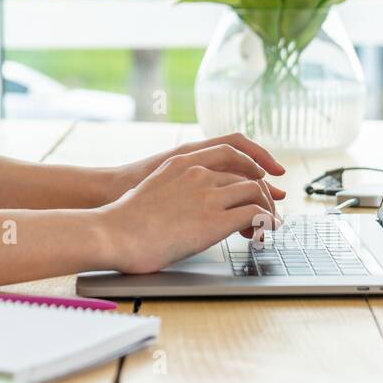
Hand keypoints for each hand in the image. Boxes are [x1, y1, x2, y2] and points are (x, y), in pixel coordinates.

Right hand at [98, 143, 286, 273]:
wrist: (113, 233)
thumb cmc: (126, 218)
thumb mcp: (153, 185)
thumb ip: (175, 184)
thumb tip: (183, 200)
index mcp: (183, 161)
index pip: (231, 150)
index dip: (253, 162)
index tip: (265, 175)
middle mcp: (198, 172)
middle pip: (247, 174)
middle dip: (264, 193)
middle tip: (268, 210)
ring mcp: (207, 195)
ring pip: (256, 192)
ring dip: (267, 209)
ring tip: (265, 226)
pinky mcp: (213, 220)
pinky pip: (254, 214)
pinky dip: (265, 222)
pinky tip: (263, 233)